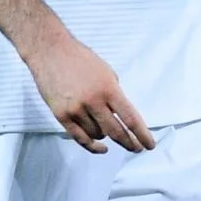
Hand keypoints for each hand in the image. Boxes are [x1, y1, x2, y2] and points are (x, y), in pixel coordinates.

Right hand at [25, 29, 151, 152]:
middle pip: (116, 131)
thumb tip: (122, 116)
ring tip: (109, 129)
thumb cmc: (81, 59)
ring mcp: (76, 109)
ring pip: (98, 134)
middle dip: (129, 143)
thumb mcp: (107, 73)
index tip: (150, 145)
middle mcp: (93, 102)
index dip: (142, 135)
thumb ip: (115, 95)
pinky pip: (79, 137)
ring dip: (107, 136)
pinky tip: (102, 148)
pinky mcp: (61, 115)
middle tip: (136, 148)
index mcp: (109, 89)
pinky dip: (92, 145)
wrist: (50, 52)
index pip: (130, 119)